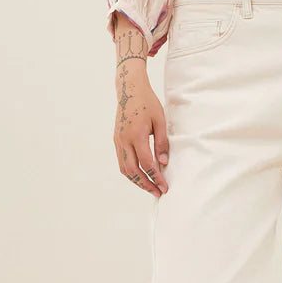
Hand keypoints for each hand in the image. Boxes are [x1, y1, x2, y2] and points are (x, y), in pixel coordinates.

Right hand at [113, 72, 169, 196]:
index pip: (146, 164)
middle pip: (132, 171)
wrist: (129, 90)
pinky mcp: (116, 140)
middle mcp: (124, 141)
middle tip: (157, 192)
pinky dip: (130, 171)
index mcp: (136, 135)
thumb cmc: (147, 103)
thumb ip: (162, 143)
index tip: (164, 186)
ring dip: (136, 180)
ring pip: (124, 169)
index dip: (156, 177)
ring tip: (149, 187)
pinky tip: (140, 175)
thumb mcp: (160, 121)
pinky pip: (121, 161)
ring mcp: (118, 141)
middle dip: (145, 184)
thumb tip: (163, 163)